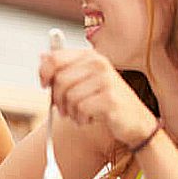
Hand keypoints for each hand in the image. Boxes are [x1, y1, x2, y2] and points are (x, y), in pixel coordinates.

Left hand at [39, 49, 156, 147]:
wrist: (135, 122)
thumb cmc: (105, 101)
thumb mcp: (84, 81)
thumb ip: (64, 68)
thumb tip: (42, 57)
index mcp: (91, 56)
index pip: (54, 58)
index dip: (44, 73)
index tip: (44, 84)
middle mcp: (99, 64)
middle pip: (59, 80)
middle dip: (57, 98)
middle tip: (64, 108)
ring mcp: (107, 80)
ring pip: (69, 96)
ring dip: (70, 111)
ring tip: (80, 114)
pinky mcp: (110, 99)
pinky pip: (81, 108)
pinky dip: (80, 118)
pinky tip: (90, 119)